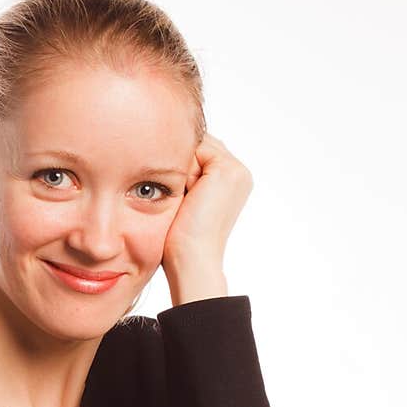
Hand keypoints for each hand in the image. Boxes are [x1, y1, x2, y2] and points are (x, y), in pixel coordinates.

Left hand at [161, 132, 252, 279]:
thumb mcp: (184, 199)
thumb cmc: (181, 241)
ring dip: (181, 168)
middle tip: (181, 201)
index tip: (176, 196)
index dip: (180, 167)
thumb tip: (167, 149)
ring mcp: (236, 170)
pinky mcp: (226, 170)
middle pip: (198, 146)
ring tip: (185, 200)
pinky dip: (183, 169)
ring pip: (195, 146)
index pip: (200, 152)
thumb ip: (186, 173)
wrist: (191, 260)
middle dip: (182, 165)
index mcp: (232, 181)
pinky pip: (194, 149)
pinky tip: (186, 195)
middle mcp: (239, 173)